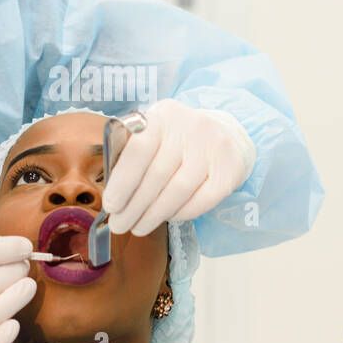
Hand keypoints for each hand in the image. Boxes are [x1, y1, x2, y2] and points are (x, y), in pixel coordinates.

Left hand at [101, 99, 255, 236]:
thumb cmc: (176, 140)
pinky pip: (201, 201)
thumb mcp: (153, 134)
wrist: (222, 133)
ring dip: (154, 215)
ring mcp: (214, 147)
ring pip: (178, 191)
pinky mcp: (231, 169)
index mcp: (164, 115)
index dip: (122, 182)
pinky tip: (168, 218)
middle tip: (120, 225)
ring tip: (139, 227)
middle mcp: (192, 126)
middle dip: (134, 207)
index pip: (139, 149)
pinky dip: (181, 214)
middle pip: (157, 175)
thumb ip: (132, 156)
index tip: (111, 205)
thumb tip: (113, 199)